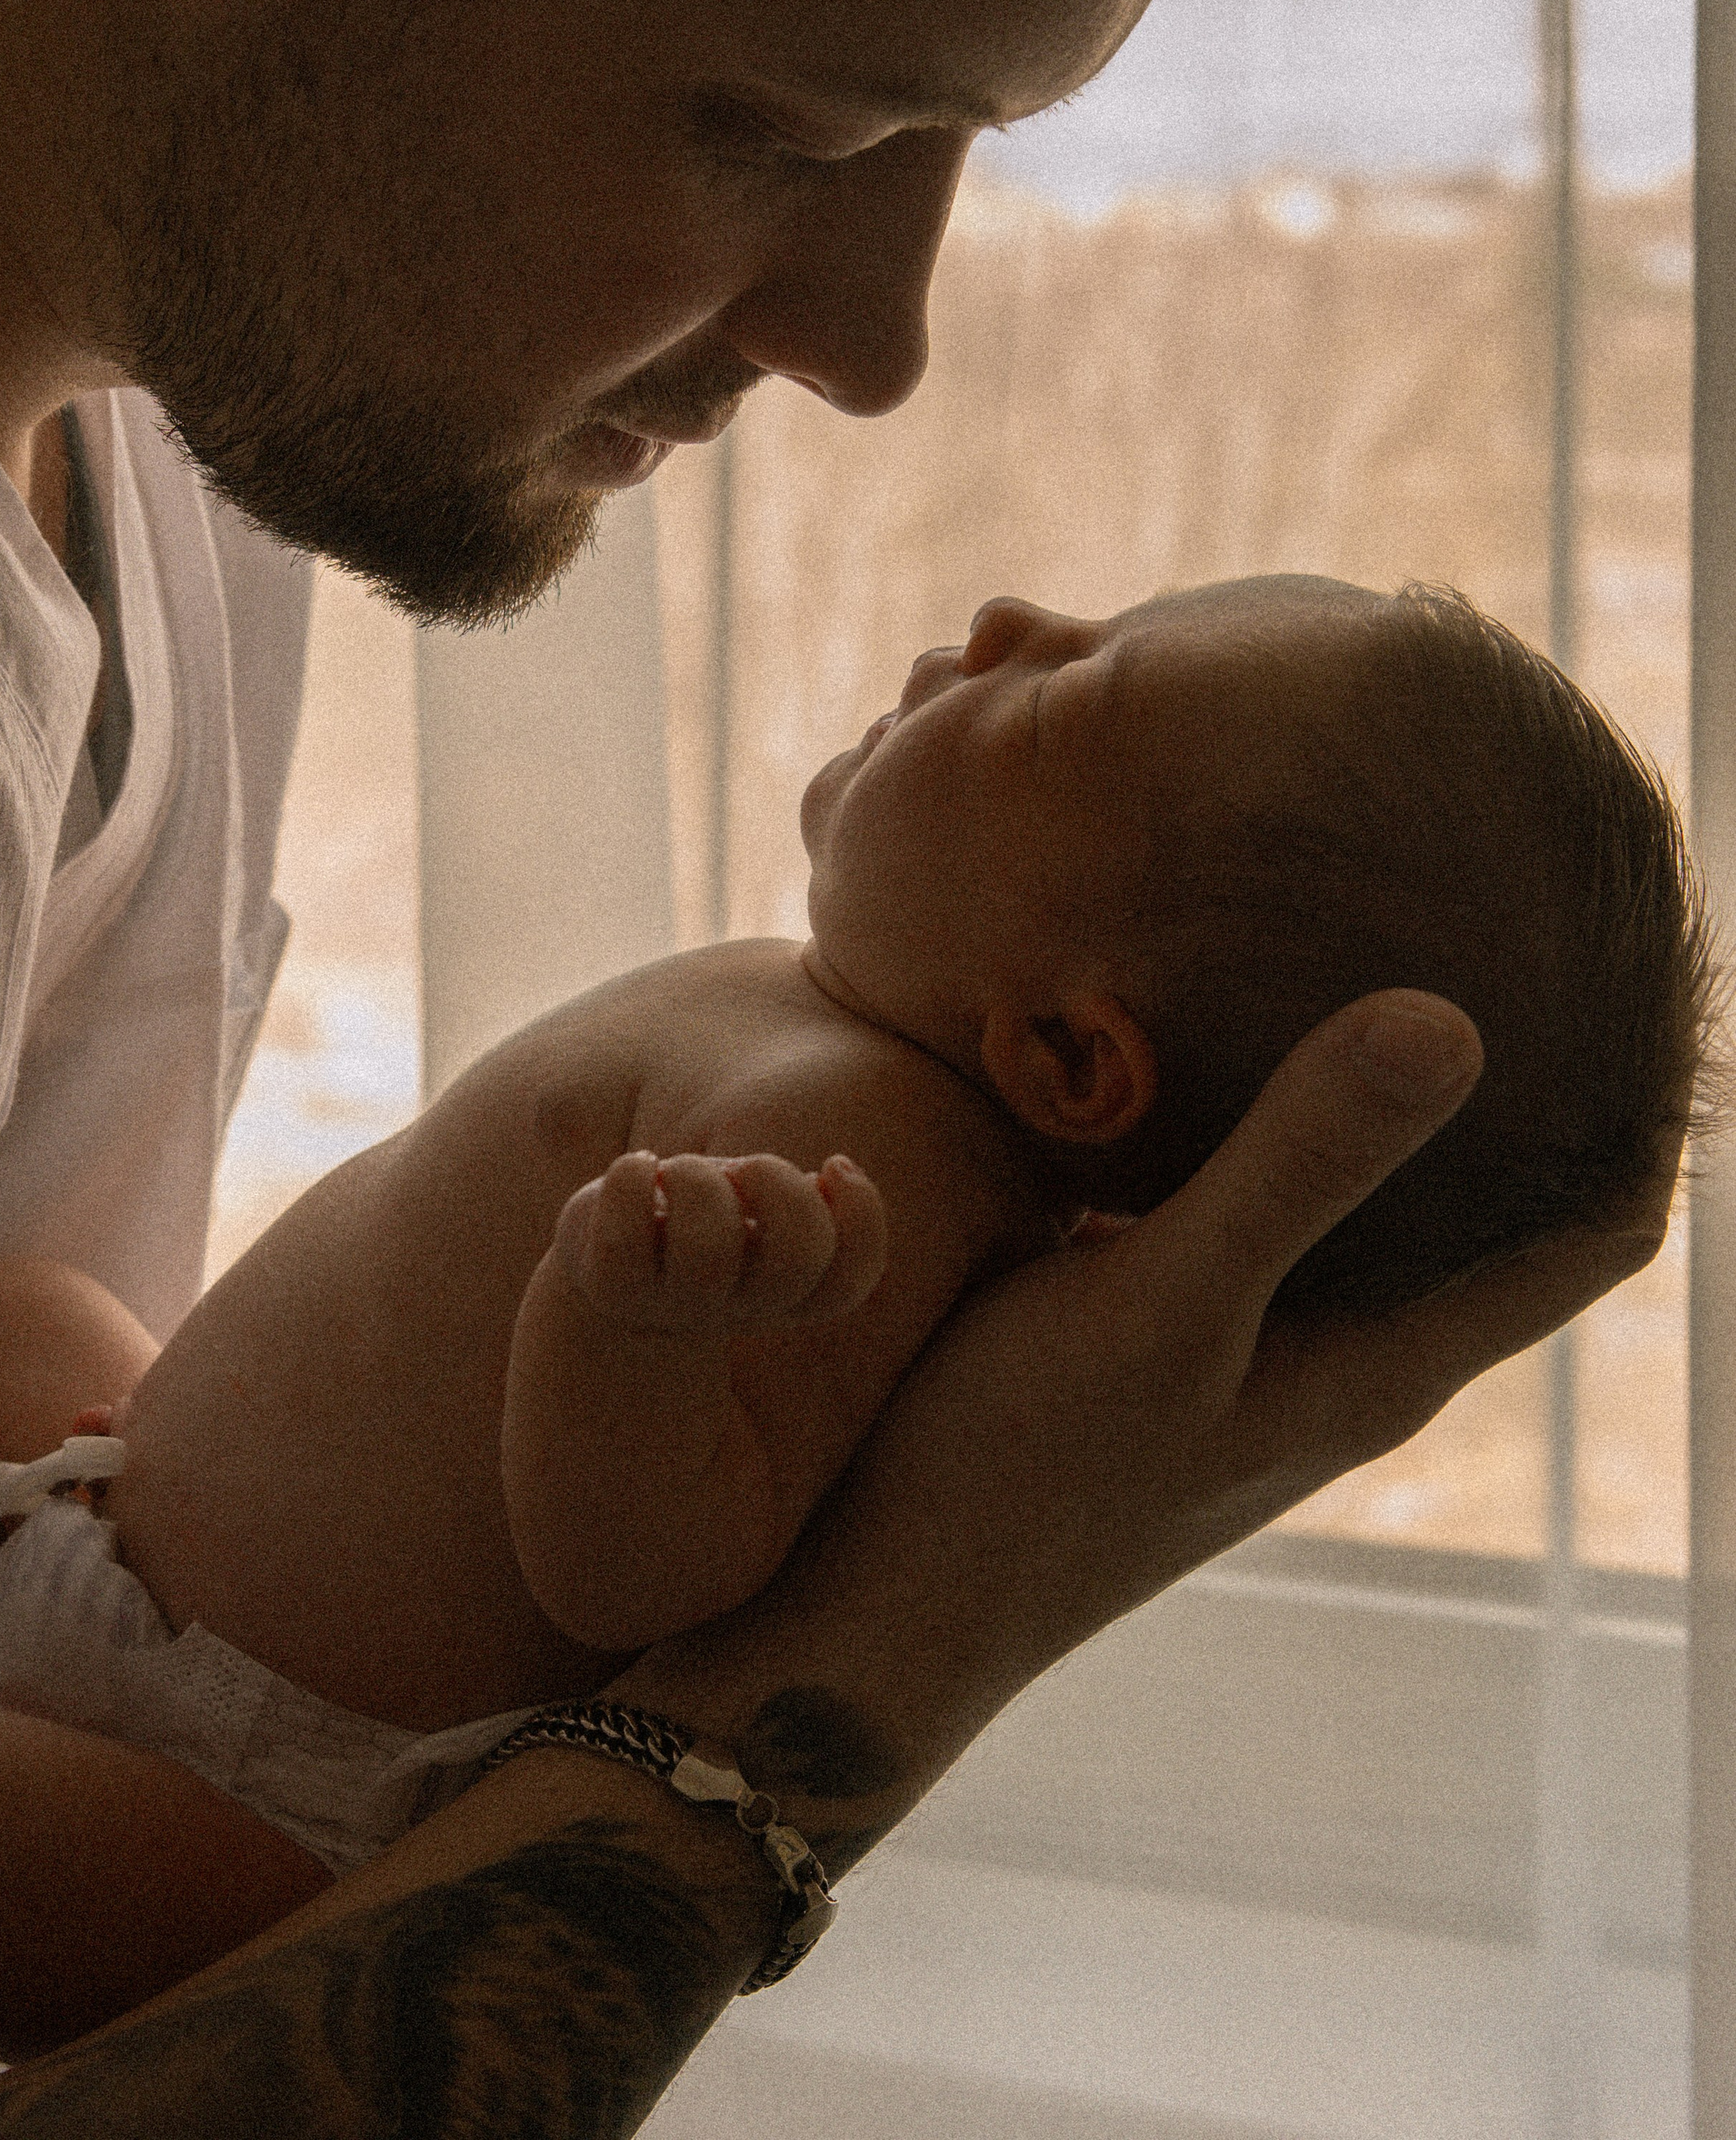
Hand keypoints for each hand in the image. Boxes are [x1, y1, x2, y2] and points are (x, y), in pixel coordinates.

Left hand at [552, 1150, 886, 1335]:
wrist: (600, 1269)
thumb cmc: (689, 1224)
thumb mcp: (749, 1202)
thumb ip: (792, 1199)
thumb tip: (829, 1176)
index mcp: (781, 1289)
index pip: (847, 1279)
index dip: (861, 1217)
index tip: (831, 1163)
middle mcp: (734, 1307)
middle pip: (794, 1259)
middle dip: (778, 1185)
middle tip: (743, 1167)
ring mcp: (673, 1305)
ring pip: (708, 1249)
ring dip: (697, 1179)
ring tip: (676, 1170)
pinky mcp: (611, 1286)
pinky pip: (624, 1240)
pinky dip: (632, 1179)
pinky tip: (637, 1169)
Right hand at [619, 991, 1677, 1795]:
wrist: (867, 1610)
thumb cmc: (1016, 1476)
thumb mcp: (1163, 1302)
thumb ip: (1296, 1167)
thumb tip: (1455, 1024)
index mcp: (1385, 1361)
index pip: (1596, 1231)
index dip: (1649, 1113)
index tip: (1648, 965)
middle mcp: (1338, 1357)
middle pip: (1497, 1202)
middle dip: (1531, 1074)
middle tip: (1519, 906)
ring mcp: (1243, 1348)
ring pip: (1364, 1197)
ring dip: (1387, 1091)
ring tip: (1371, 932)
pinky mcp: (1151, 1327)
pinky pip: (1248, 1196)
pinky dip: (1263, 1110)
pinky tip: (1197, 1021)